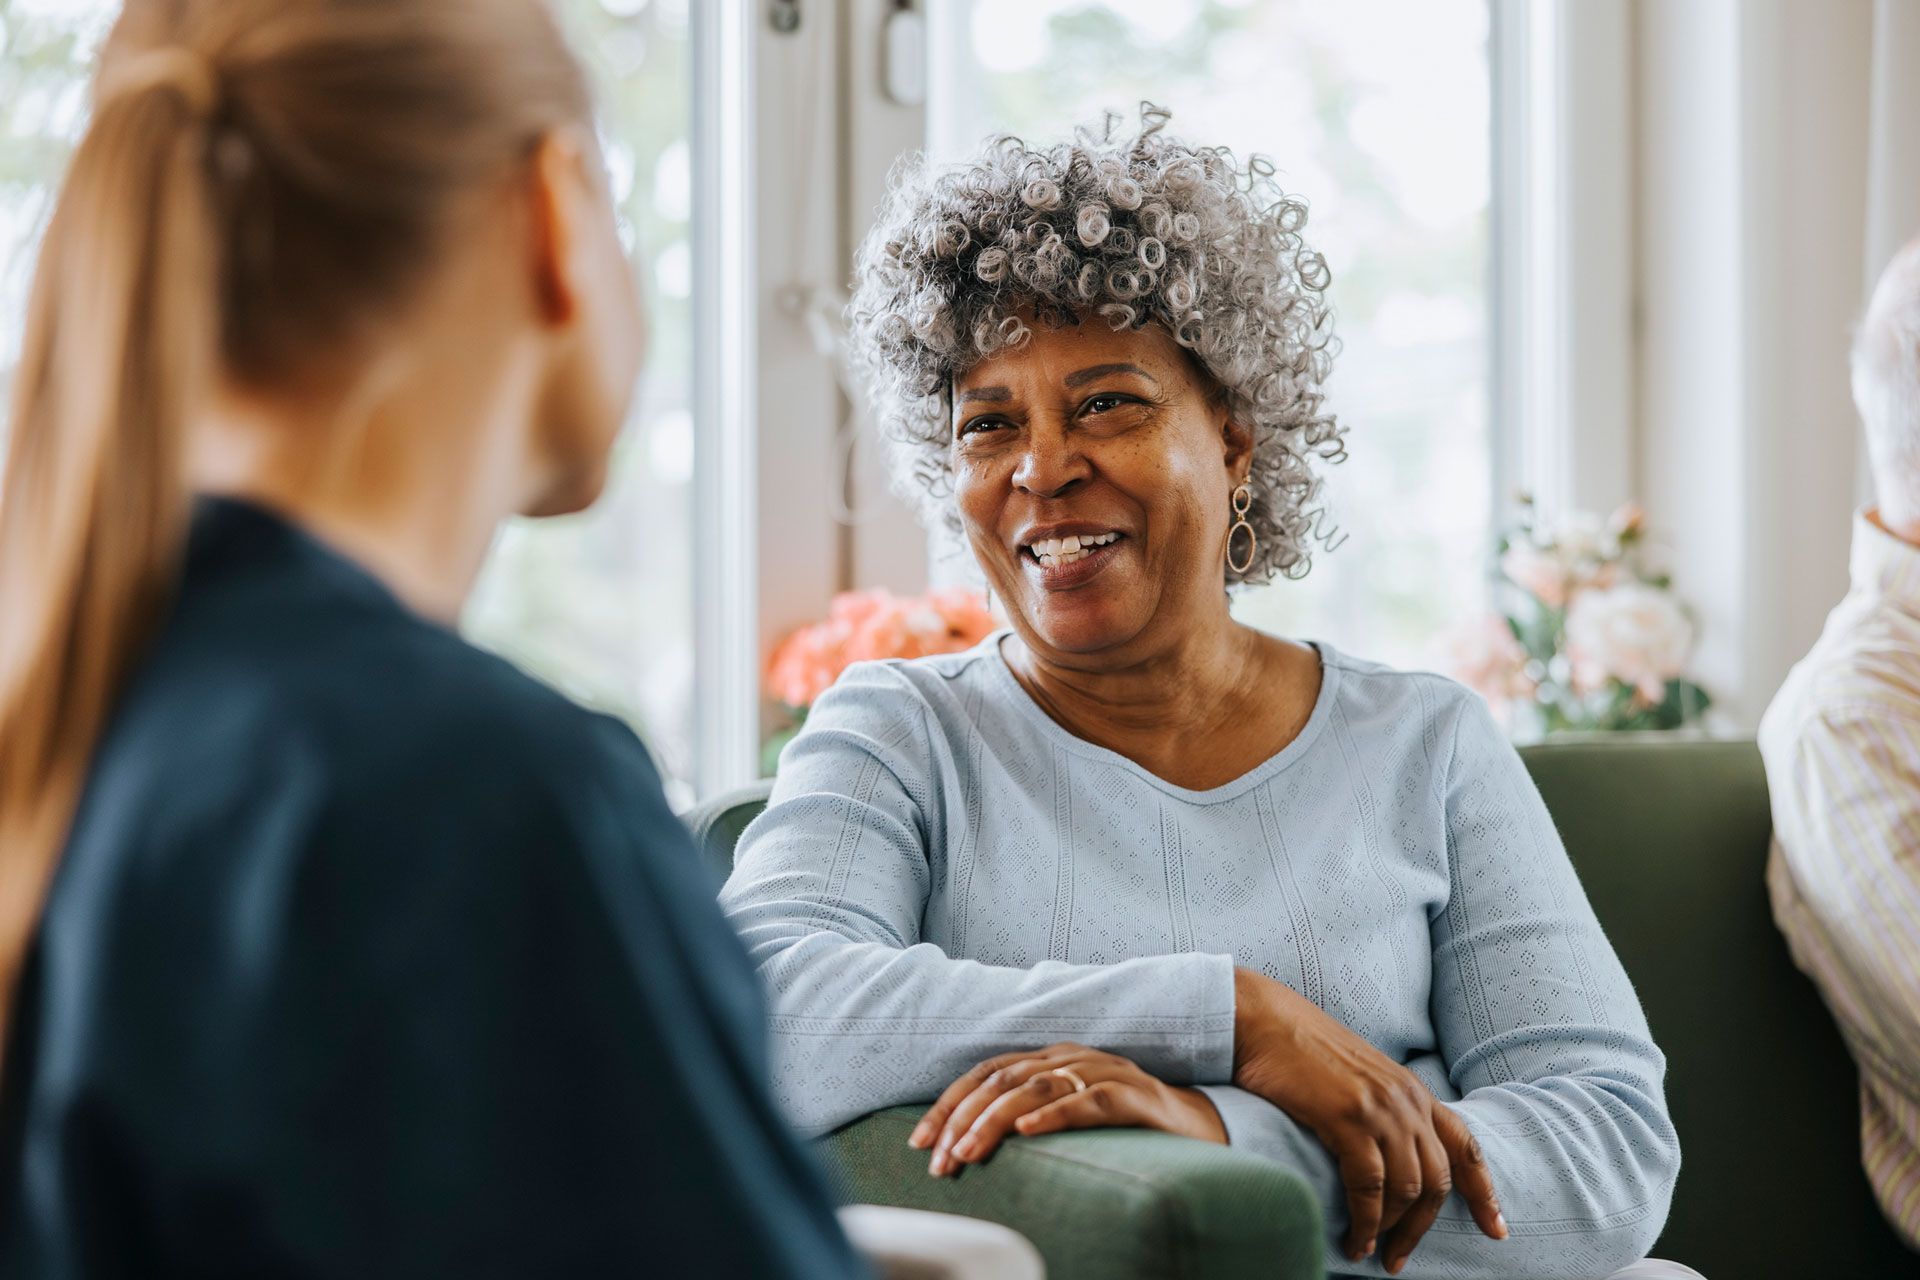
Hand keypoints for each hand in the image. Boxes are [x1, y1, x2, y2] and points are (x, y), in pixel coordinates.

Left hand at [907, 1043, 1225, 1175]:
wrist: (1198, 1124)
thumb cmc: (1125, 1125)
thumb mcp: (1068, 1115)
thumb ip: (1026, 1117)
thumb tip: (964, 1147)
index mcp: (1050, 1059)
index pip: (986, 1073)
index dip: (948, 1104)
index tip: (917, 1142)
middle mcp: (1070, 1057)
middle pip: (1002, 1079)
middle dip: (962, 1119)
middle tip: (937, 1159)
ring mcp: (1102, 1072)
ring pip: (1036, 1088)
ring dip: (994, 1120)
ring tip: (967, 1152)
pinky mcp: (1132, 1096)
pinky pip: (1088, 1101)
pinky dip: (1054, 1115)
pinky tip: (1027, 1131)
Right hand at [1231, 968, 1506, 1274]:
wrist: (1261, 1019)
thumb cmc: (1297, 1049)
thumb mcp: (1356, 1074)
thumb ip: (1380, 1106)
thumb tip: (1383, 1150)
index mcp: (1411, 1089)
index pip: (1465, 1145)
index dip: (1484, 1192)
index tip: (1495, 1230)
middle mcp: (1405, 1099)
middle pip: (1438, 1180)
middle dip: (1422, 1227)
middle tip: (1400, 1258)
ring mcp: (1380, 1108)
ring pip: (1408, 1189)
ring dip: (1390, 1229)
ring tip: (1368, 1250)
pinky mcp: (1347, 1118)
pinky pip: (1369, 1186)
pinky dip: (1365, 1221)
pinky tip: (1352, 1237)